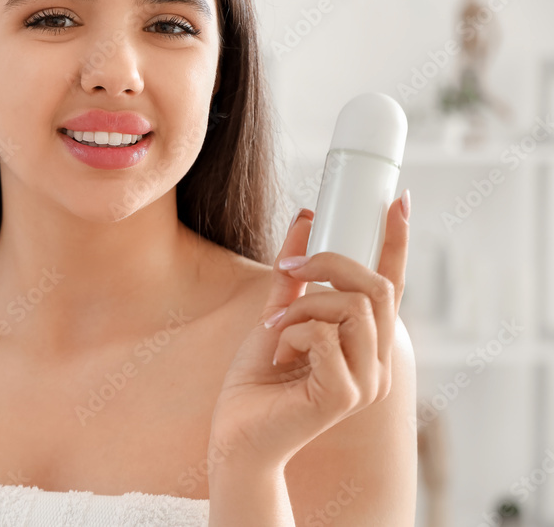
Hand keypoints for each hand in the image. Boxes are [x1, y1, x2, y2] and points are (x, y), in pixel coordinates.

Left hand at [207, 192, 409, 471]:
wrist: (236, 434)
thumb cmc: (258, 381)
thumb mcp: (277, 313)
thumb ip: (293, 275)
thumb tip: (306, 220)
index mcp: (366, 343)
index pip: (392, 286)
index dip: (397, 243)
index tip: (398, 202)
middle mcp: (376, 361)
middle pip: (378, 288)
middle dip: (329, 265)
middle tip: (289, 271)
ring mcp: (367, 381)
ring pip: (354, 307)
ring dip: (304, 306)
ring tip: (279, 328)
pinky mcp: (345, 395)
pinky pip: (326, 335)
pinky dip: (295, 332)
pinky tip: (281, 354)